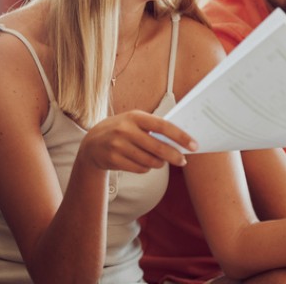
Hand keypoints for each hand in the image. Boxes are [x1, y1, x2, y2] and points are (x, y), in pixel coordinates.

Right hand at [81, 110, 197, 172]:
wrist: (92, 143)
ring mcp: (118, 145)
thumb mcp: (135, 122)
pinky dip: (146, 168)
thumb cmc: (122, 131)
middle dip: (174, 156)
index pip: (163, 126)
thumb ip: (154, 128)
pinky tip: (144, 163)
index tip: (193, 145)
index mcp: (135, 116)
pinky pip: (140, 169)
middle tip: (183, 161)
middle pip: (158, 147)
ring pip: (150, 161)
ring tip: (160, 161)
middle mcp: (125, 129)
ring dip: (159, 163)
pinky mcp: (113, 159)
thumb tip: (180, 141)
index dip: (180, 136)